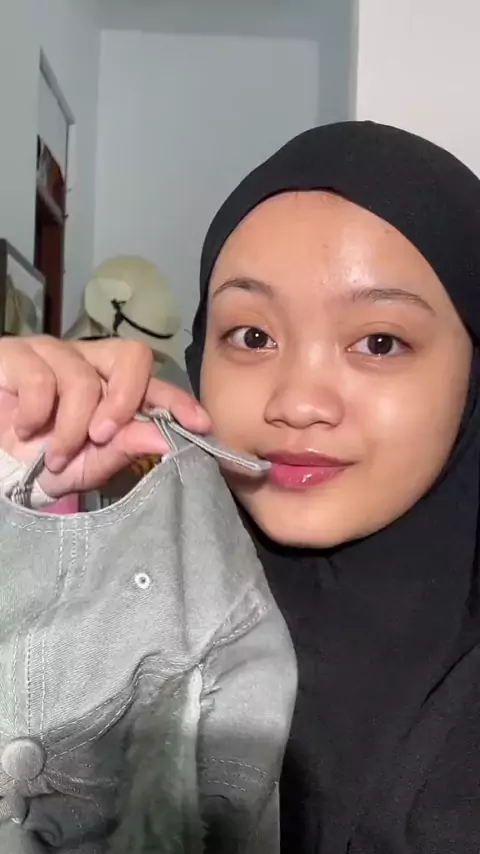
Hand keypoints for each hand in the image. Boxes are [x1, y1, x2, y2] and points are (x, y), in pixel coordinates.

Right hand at [0, 336, 208, 497]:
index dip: (178, 400)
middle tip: (103, 436)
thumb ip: (120, 450)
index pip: (153, 383)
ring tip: (55, 455)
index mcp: (108, 388)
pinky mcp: (15, 354)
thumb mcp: (82, 467)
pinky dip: (36, 413)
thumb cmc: (31, 462)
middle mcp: (86, 363)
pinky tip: (24, 429)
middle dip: (126, 399)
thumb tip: (165, 439)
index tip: (199, 425)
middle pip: (132, 355)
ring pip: (84, 376)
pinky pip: (41, 377)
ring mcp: (51, 353)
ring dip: (71, 426)